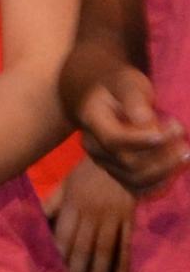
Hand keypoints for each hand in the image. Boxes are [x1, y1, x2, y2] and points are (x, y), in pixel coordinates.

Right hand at [69, 67, 188, 202]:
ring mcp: (104, 161)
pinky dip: (159, 184)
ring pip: (135, 179)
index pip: (115, 140)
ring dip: (165, 170)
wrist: (106, 96)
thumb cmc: (119, 85)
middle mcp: (93, 145)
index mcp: (91, 120)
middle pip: (128, 163)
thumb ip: (134, 99)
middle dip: (161, 154)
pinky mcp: (117, 172)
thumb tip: (146, 121)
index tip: (173, 128)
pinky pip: (137, 188)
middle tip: (184, 135)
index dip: (143, 140)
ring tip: (185, 152)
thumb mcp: (126, 82)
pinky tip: (175, 170)